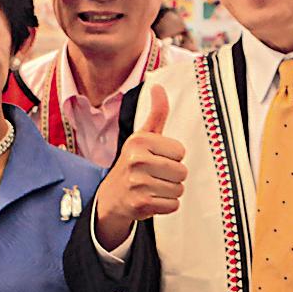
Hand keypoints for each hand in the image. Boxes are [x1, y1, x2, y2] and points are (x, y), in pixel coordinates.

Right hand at [94, 85, 185, 246]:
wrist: (111, 197)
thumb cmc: (132, 163)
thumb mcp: (142, 137)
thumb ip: (156, 113)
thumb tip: (158, 86)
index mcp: (139, 140)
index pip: (180, 151)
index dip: (172, 157)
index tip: (156, 158)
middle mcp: (137, 160)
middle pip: (182, 171)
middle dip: (172, 175)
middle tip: (155, 175)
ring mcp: (138, 183)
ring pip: (179, 189)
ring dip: (169, 191)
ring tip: (153, 187)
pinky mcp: (141, 204)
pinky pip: (173, 205)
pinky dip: (166, 205)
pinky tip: (151, 199)